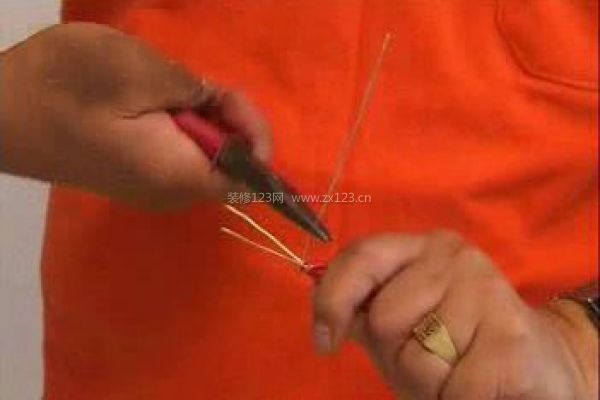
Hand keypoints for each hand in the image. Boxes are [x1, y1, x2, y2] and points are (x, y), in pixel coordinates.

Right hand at [0, 23, 271, 208]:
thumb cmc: (65, 88)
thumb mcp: (139, 71)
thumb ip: (194, 92)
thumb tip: (214, 107)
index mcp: (178, 176)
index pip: (246, 179)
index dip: (256, 143)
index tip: (235, 103)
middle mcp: (171, 192)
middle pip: (227, 168)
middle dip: (229, 125)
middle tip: (206, 88)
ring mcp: (151, 187)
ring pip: (202, 158)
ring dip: (205, 123)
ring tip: (180, 90)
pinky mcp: (134, 174)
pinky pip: (178, 154)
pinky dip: (184, 128)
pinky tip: (164, 103)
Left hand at [313, 232, 597, 398]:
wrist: (538, 361)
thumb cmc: (456, 343)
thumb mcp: (401, 322)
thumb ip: (364, 311)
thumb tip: (327, 316)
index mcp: (420, 247)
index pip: (361, 257)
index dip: (332, 300)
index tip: (325, 341)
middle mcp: (453, 256)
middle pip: (384, 318)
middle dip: (395, 355)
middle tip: (430, 358)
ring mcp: (486, 290)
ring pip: (416, 358)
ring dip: (426, 384)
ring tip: (455, 371)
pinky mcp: (511, 336)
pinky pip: (451, 388)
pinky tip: (477, 385)